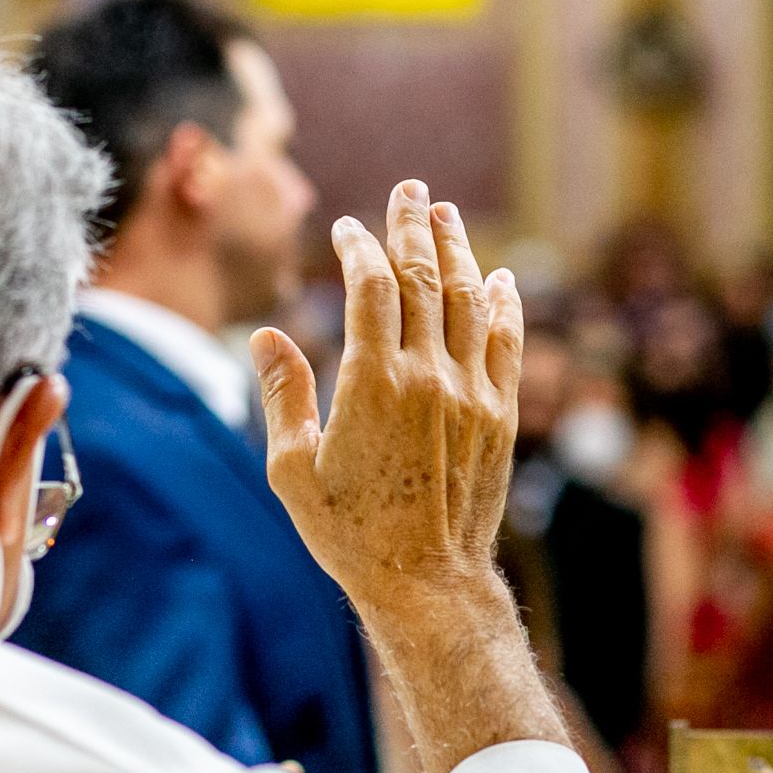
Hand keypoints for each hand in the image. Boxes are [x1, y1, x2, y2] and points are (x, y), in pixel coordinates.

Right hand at [251, 180, 522, 621]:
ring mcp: (471, 394)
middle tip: (409, 190)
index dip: (358, 247)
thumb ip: (283, 394)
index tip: (346, 229)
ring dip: (458, 251)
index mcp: (372, 384)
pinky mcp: (501, 416)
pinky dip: (504, 304)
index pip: (371, 287)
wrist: (427, 582)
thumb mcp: (294, 469)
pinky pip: (507, 343)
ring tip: (446, 216)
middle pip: (424, 278)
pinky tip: (500, 279)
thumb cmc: (350, 534)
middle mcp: (428, 377)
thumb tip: (265, 333)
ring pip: (470, 300)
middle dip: (414, 226)